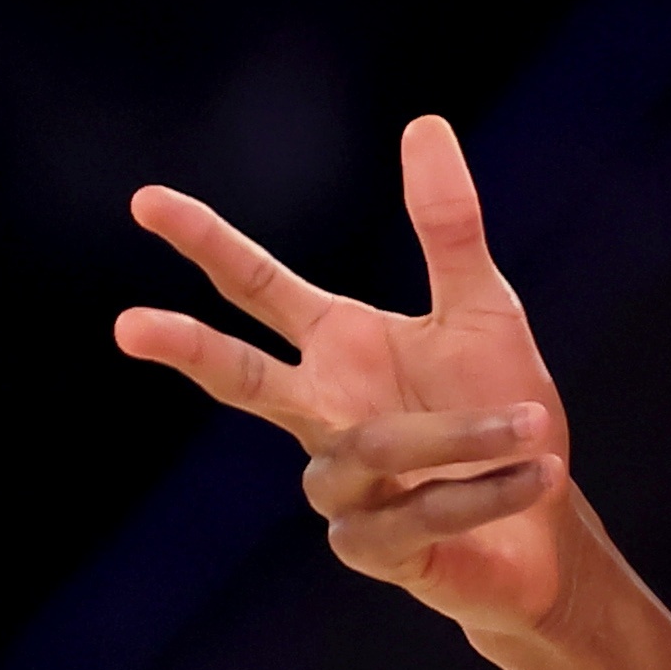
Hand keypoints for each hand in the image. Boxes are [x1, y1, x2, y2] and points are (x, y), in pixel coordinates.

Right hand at [116, 117, 575, 633]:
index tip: (146, 201)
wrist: (544, 527)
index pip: (256, 287)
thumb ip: (448, 227)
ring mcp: (338, 486)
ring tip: (530, 424)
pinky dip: (482, 490)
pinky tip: (532, 475)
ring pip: (373, 450)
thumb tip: (424, 123)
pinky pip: (418, 509)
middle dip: (188, 349)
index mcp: (337, 347)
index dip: (205, 242)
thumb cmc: (503, 413)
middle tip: (126, 324)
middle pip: (241, 378)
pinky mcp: (370, 546)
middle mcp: (322, 413)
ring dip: (459, 436)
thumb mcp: (484, 310)